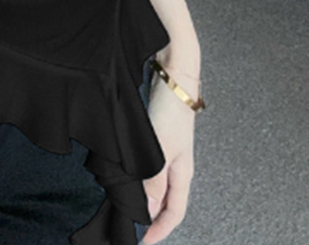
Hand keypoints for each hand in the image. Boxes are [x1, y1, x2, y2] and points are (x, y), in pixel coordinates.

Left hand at [139, 74, 196, 243]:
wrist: (173, 79)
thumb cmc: (172, 112)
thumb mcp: (160, 151)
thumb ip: (154, 181)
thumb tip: (149, 211)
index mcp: (182, 173)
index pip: (175, 212)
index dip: (160, 230)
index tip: (143, 241)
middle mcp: (177, 166)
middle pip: (166, 201)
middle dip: (151, 217)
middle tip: (130, 225)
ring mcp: (168, 152)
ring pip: (156, 184)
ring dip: (144, 197)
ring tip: (125, 205)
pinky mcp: (158, 139)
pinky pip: (149, 167)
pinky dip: (139, 177)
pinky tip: (127, 175)